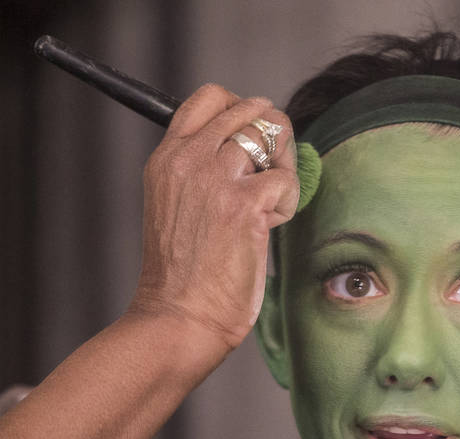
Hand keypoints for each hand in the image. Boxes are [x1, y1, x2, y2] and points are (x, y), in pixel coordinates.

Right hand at [130, 84, 298, 351]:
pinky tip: (268, 228)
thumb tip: (254, 156)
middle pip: (251, 110)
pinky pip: (287, 181)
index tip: (255, 143)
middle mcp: (190, 158)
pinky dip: (287, 205)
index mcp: (169, 157)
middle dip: (276, 139)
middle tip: (273, 177)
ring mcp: (216, 178)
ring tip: (268, 205)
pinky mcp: (244, 205)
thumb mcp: (176, 207)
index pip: (211, 99)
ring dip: (284, 169)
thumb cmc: (183, 274)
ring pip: (273, 137)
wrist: (178, 316)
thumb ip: (203, 174)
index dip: (245, 111)